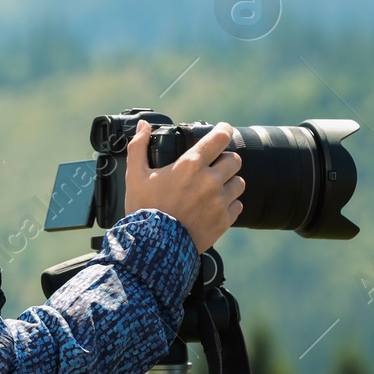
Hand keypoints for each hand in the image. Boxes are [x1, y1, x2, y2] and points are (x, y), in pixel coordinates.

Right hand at [122, 120, 244, 251]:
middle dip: (225, 160)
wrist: (153, 247)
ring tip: (215, 188)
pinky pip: (237, 206)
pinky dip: (229, 205)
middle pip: (234, 160)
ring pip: (239, 183)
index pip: (219, 138)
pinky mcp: (223, 221)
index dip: (224, 130)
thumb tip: (143, 126)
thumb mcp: (135, 176)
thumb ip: (138, 146)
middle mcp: (210, 181)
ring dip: (229, 183)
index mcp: (190, 165)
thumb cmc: (144, 209)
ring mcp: (219, 202)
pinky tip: (215, 207)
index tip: (224, 130)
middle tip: (214, 166)